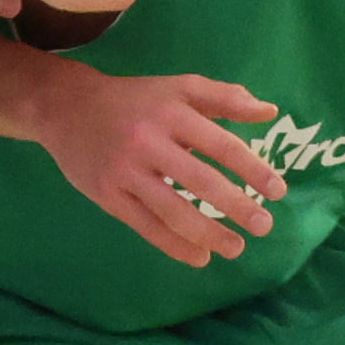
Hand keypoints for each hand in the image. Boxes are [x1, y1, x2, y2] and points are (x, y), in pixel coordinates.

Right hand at [27, 62, 289, 265]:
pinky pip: (146, 226)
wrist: (67, 107)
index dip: (253, 170)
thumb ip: (226, 98)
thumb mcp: (179, 87)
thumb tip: (271, 112)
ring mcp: (126, 171)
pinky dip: (175, 246)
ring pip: (172, 210)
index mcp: (172, 112)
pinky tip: (200, 256)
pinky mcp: (108, 195)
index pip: (221, 145)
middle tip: (264, 226)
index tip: (278, 191)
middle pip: (200, 181)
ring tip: (236, 248)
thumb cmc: (135, 99)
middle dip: (236, 207)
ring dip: (208, 233)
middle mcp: (149, 141)